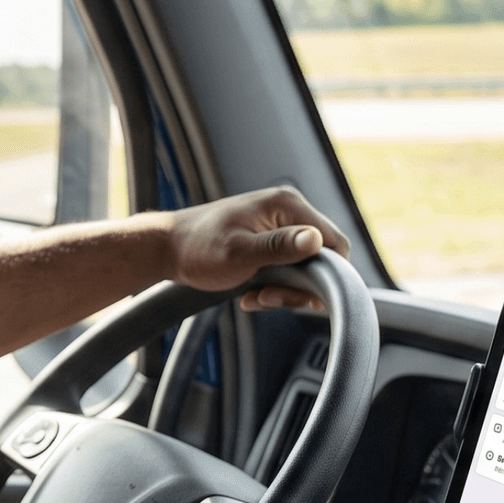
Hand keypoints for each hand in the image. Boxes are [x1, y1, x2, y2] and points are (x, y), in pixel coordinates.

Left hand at [164, 185, 349, 311]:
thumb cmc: (197, 249)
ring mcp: (278, 226)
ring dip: (283, 290)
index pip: (336, 243)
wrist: (168, 250)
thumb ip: (279, 247)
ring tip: (255, 296)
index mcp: (287, 205)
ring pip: (304, 269)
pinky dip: (273, 287)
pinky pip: (287, 270)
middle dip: (298, 287)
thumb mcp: (239, 253)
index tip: (300, 296)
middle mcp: (287, 211)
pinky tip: (250, 293)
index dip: (327, 275)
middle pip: (321, 259)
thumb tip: (316, 240)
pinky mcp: (269, 241)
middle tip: (268, 297)